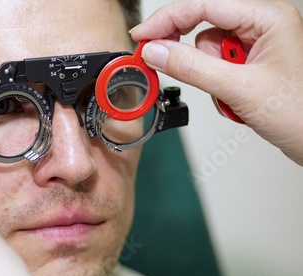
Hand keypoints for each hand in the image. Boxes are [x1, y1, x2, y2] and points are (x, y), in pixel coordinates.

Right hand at [130, 0, 302, 164]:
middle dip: (186, 48)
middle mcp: (261, 24)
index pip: (204, 5)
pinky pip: (214, 63)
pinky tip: (230, 97)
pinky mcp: (249, 62)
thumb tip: (155, 51)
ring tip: (228, 94)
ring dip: (205, 72)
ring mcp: (255, 43)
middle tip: (158, 59)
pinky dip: (213, 82)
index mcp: (267, 17)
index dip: (167, 20)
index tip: (141, 36)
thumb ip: (191, 67)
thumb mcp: (239, 89)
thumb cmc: (300, 113)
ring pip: (205, 47)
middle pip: (203, 23)